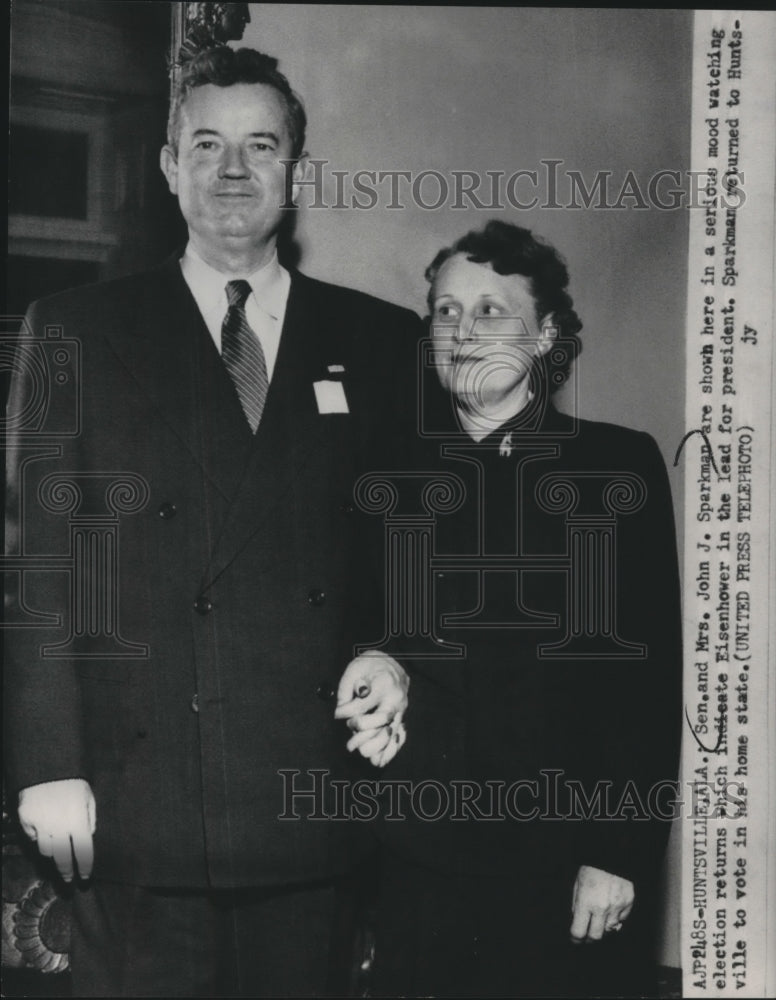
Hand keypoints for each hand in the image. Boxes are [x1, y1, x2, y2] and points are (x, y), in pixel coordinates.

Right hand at [17, 778, 95, 882]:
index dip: (85, 867)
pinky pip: (33, 836)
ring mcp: (41, 823)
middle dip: (67, 871)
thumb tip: (88, 838)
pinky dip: (39, 835)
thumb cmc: (72, 783)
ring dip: (53, 852)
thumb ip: (90, 819)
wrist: (48, 766)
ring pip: (46, 850)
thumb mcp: (88, 798)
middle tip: (68, 879)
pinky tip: (44, 825)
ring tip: (58, 847)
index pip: (84, 852)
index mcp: (79, 820)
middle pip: (63, 858)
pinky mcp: (26, 819)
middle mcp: (59, 825)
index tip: (84, 877)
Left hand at [335, 650, 408, 766]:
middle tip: (350, 727)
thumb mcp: (354, 668)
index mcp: (384, 683)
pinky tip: (377, 761)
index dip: (346, 711)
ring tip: (358, 750)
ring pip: (390, 734)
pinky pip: (398, 739)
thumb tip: (342, 710)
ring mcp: (401, 711)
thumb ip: (346, 688)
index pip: (362, 704)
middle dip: (361, 729)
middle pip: (381, 721)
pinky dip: (388, 752)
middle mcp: (396, 699)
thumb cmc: (370, 665)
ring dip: (373, 746)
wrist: (391, 664)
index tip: (338, 712)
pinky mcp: (402, 719)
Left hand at [569, 865, 633, 942]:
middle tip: (587, 937)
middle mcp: (602, 908)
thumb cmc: (592, 868)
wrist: (613, 854)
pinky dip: (616, 919)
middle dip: (589, 939)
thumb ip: (577, 904)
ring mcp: (617, 907)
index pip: (579, 931)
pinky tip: (611, 911)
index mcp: (585, 901)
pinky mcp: (628, 904)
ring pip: (610, 930)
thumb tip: (578, 920)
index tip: (575, 939)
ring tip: (599, 922)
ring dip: (603, 929)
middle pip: (595, 936)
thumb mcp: (578, 884)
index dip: (575, 938)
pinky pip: (622, 920)